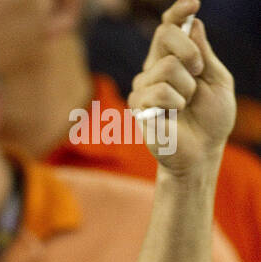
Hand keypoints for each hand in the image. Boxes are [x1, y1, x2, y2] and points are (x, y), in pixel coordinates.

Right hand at [128, 0, 235, 171]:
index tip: (193, 4)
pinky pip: (157, 90)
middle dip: (189, 50)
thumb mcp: (218, 80)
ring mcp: (144, 86)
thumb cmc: (211, 119)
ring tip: (186, 105)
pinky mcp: (138, 106)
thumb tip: (192, 24)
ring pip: (166, 66)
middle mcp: (156, 68)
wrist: (201, 153)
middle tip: (198, 72)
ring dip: (186, 87)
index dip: (178, 11)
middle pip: (164, 35)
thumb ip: (205, 53)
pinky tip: (174, 115)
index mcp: (176, 58)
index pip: (170, 26)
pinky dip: (174, 102)